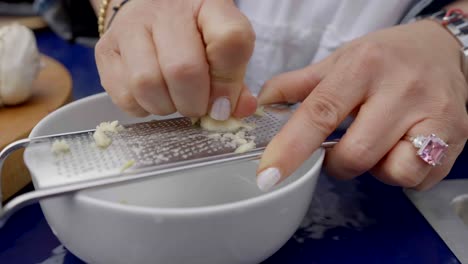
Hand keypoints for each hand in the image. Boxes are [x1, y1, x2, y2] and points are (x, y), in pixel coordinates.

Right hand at [95, 0, 256, 119]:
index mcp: (208, 5)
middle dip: (194, 103)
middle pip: (184, 70)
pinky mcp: (105, 50)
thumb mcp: (223, 49)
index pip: (230, 40)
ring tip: (173, 100)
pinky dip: (143, 108)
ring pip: (148, 85)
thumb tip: (237, 111)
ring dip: (166, 107)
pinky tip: (153, 96)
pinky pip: (125, 97)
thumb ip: (234, 81)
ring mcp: (129, 27)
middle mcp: (166, 11)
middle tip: (195, 106)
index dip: (229, 82)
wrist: (151, 13)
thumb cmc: (195, 36)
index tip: (224, 102)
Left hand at [256, 20, 467, 190]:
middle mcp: (401, 88)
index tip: (268, 174)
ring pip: (389, 171)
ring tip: (378, 142)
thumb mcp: (339, 60)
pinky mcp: (456, 136)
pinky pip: (418, 178)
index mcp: (363, 67)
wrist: (442, 49)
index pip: (320, 113)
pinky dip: (401, 172)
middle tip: (342, 146)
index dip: (290, 148)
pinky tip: (402, 148)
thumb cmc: (385, 57)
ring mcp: (434, 114)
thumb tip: (261, 105)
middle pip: (354, 154)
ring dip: (374, 168)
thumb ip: (298, 84)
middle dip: (338, 163)